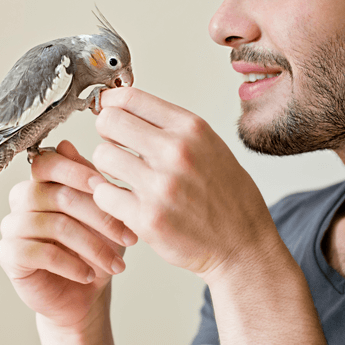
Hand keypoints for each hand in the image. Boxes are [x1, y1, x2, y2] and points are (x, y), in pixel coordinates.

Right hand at [0, 140, 136, 342]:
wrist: (86, 295)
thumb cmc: (94, 249)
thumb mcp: (102, 211)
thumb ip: (87, 180)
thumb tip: (67, 145)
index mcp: (42, 183)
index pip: (47, 163)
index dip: (76, 172)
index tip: (107, 187)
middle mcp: (22, 200)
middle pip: (56, 195)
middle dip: (99, 217)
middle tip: (128, 236)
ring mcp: (12, 227)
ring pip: (52, 225)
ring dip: (91, 246)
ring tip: (116, 263)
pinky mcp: (9, 254)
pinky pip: (38, 253)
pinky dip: (70, 264)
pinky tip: (88, 274)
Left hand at [91, 87, 279, 282]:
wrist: (243, 247)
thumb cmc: (227, 198)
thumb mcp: (209, 146)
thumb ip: (170, 128)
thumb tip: (124, 107)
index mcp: (191, 129)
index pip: (130, 98)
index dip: (110, 103)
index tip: (106, 110)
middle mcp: (176, 152)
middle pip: (109, 122)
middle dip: (106, 133)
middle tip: (115, 146)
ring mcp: (160, 186)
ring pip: (101, 156)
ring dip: (106, 167)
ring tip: (123, 177)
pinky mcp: (147, 218)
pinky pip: (103, 194)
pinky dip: (107, 197)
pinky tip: (123, 201)